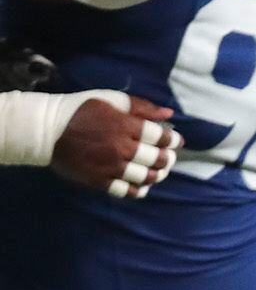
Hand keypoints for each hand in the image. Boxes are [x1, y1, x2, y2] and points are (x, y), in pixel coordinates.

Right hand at [50, 92, 179, 197]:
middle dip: (168, 158)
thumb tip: (169, 113)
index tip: (176, 140)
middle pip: (157, 159)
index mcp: (124, 125)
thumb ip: (141, 106)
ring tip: (158, 170)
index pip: (160, 136)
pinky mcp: (100, 181)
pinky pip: (127, 191)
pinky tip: (142, 185)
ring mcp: (110, 166)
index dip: (173, 140)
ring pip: (146, 177)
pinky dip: (139, 189)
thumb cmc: (80, 110)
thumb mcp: (110, 99)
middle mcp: (120, 148)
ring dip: (157, 175)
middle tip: (168, 156)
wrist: (46, 130)